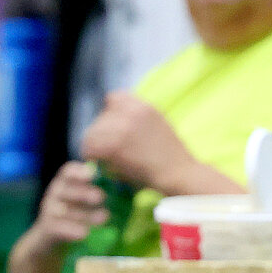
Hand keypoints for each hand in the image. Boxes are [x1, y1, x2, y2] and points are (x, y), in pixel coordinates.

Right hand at [21, 160, 106, 254]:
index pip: (67, 172)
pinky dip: (71, 230)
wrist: (49, 242)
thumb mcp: (82, 204)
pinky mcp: (47, 228)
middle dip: (83, 192)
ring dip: (84, 213)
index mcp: (64, 184)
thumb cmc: (71, 218)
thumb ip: (94, 195)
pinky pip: (58, 227)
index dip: (78, 172)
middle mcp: (54, 195)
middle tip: (101, 197)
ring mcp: (49, 211)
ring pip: (64, 210)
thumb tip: (121, 186)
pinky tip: (85, 233)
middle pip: (66, 189)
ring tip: (104, 217)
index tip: (92, 174)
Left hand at [80, 91, 210, 192]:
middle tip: (107, 148)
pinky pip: (91, 146)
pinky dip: (91, 155)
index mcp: (144, 106)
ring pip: (92, 131)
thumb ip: (140, 119)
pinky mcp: (114, 146)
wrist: (180, 174)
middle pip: (102, 117)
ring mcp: (122, 128)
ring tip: (102, 157)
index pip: (113, 98)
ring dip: (95, 144)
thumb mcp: (160, 125)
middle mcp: (131, 112)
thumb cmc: (173, 158)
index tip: (113, 128)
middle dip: (102, 132)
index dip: (111, 113)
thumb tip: (118, 122)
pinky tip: (99, 163)